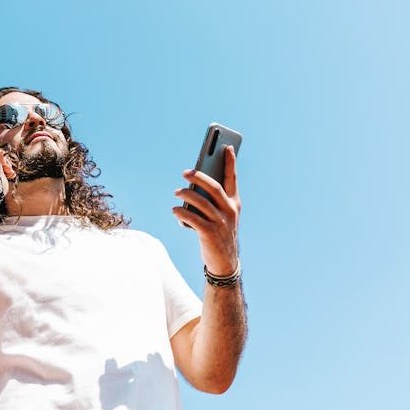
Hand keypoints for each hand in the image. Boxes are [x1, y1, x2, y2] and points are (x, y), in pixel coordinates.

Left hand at [172, 146, 240, 275]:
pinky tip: (175, 210)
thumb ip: (212, 200)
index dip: (230, 163)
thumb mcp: (221, 216)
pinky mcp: (210, 233)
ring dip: (187, 195)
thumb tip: (193, 186)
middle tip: (185, 172)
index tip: (227, 147)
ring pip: (202, 203)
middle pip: (214, 188)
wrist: (225, 262)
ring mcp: (221, 222)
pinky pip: (194, 219)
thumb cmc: (220, 233)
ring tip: (176, 191)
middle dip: (200, 177)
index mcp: (234, 203)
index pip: (232, 179)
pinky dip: (182, 213)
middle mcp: (230, 211)